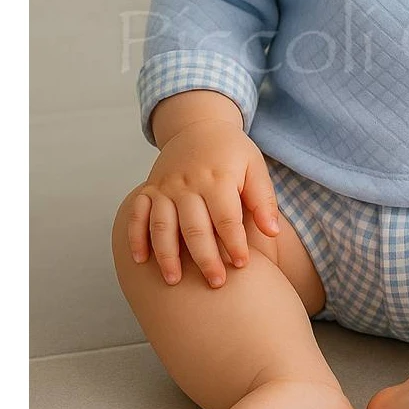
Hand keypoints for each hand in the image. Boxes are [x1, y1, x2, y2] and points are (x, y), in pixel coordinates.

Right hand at [126, 122, 279, 288]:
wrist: (199, 126)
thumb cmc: (232, 153)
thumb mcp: (255, 167)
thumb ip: (263, 200)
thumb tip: (272, 232)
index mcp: (218, 177)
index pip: (226, 217)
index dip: (234, 243)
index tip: (242, 265)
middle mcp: (188, 183)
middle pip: (194, 227)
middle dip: (205, 258)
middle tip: (216, 283)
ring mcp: (165, 186)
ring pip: (162, 224)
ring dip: (166, 255)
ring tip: (174, 281)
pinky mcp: (149, 189)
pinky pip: (136, 214)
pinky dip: (135, 236)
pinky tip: (140, 261)